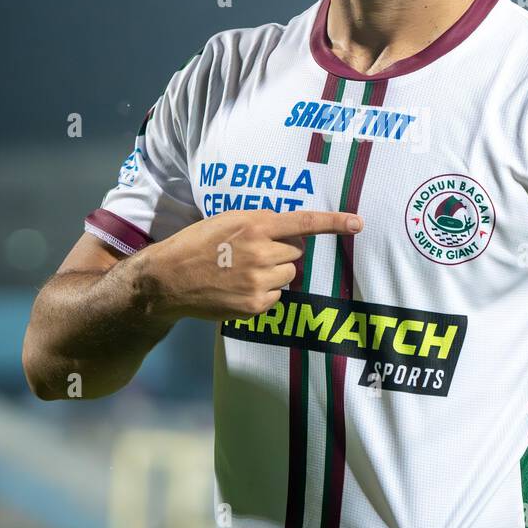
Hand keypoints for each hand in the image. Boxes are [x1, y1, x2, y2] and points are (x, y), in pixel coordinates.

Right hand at [126, 208, 361, 322]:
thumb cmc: (197, 244)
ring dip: (274, 272)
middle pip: (297, 252)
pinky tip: (238, 288)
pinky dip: (264, 292)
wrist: (169, 279)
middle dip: (282, 251)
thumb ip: (260, 222)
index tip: (358, 223)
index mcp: (254, 226)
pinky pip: (277, 295)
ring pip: (289, 274)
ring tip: (242, 271)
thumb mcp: (227, 221)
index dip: (334, 223)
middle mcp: (261, 253)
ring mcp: (259, 282)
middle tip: (251, 253)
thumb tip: (290, 231)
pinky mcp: (256, 305)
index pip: (303, 223)